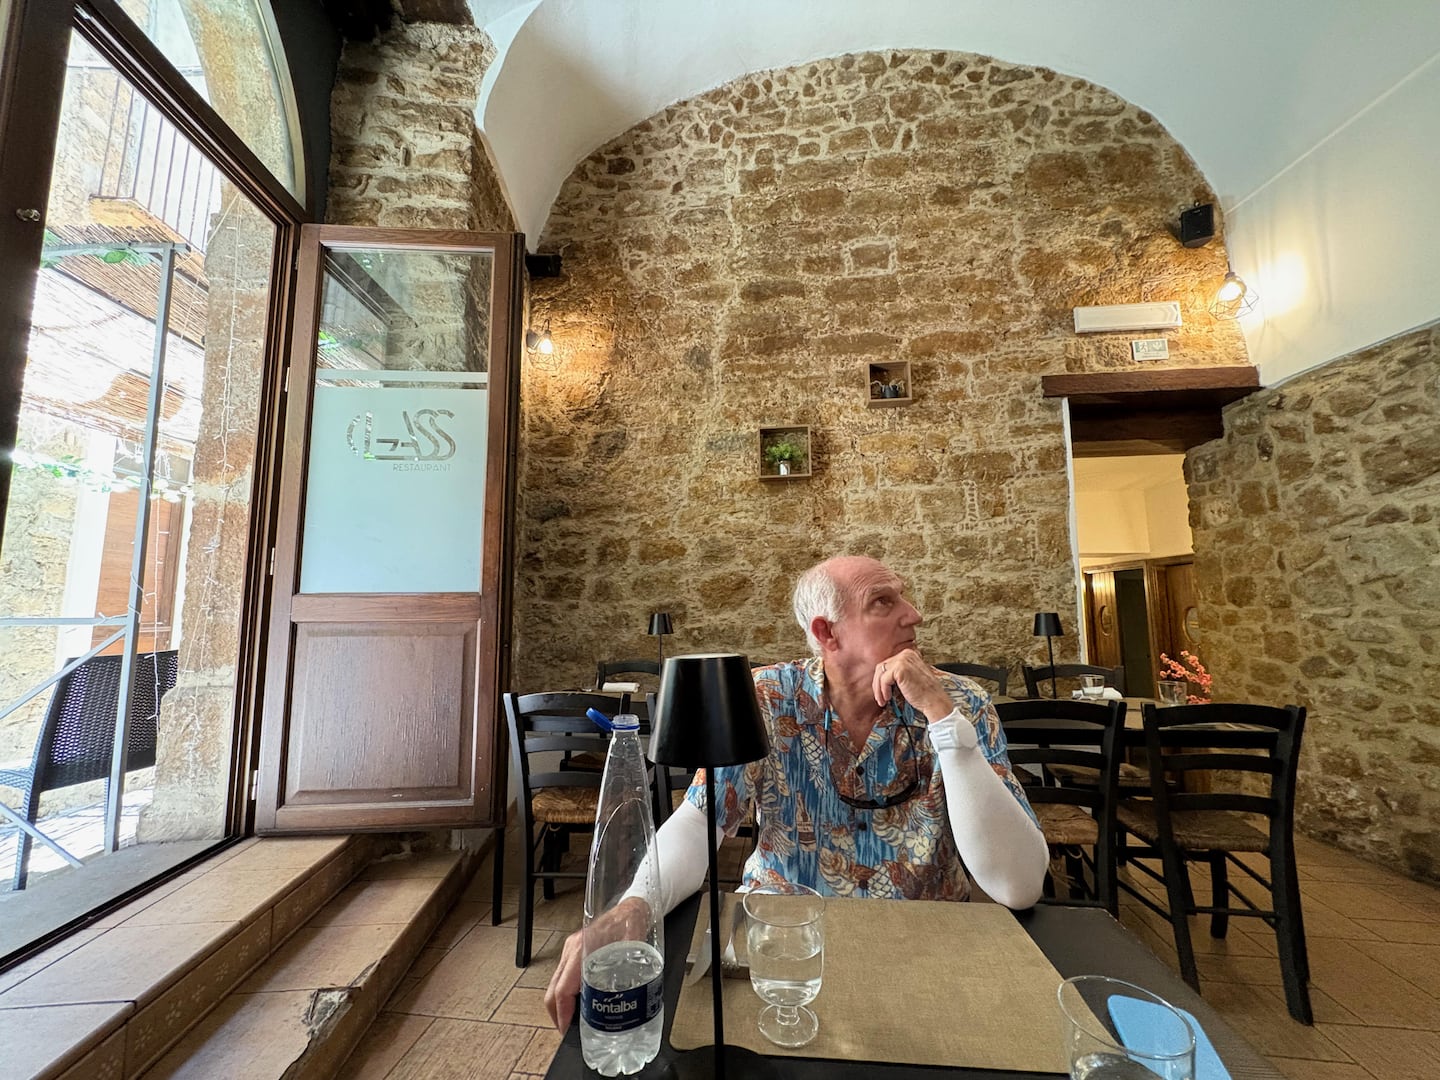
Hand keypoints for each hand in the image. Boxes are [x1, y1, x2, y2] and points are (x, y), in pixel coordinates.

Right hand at [543, 895, 652, 1029]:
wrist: (631, 908)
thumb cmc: (632, 924)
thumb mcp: (632, 948)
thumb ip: (627, 970)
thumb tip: (628, 998)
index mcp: (582, 949)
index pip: (563, 988)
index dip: (562, 1012)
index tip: (566, 1029)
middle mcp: (571, 950)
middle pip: (553, 989)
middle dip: (557, 1014)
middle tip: (568, 1032)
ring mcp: (570, 950)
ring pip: (556, 984)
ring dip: (561, 1005)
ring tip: (573, 1022)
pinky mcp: (574, 952)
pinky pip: (563, 977)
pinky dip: (565, 994)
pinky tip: (579, 1004)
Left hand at [873, 648, 952, 720]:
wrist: (935, 701)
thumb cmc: (925, 693)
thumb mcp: (911, 676)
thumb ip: (899, 672)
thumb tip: (882, 678)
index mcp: (909, 654)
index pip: (888, 664)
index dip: (882, 679)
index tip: (881, 691)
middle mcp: (906, 654)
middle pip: (881, 667)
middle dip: (877, 684)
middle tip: (879, 697)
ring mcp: (903, 660)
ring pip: (880, 674)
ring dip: (878, 689)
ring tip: (882, 700)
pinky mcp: (900, 669)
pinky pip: (883, 680)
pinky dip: (883, 691)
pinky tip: (887, 698)